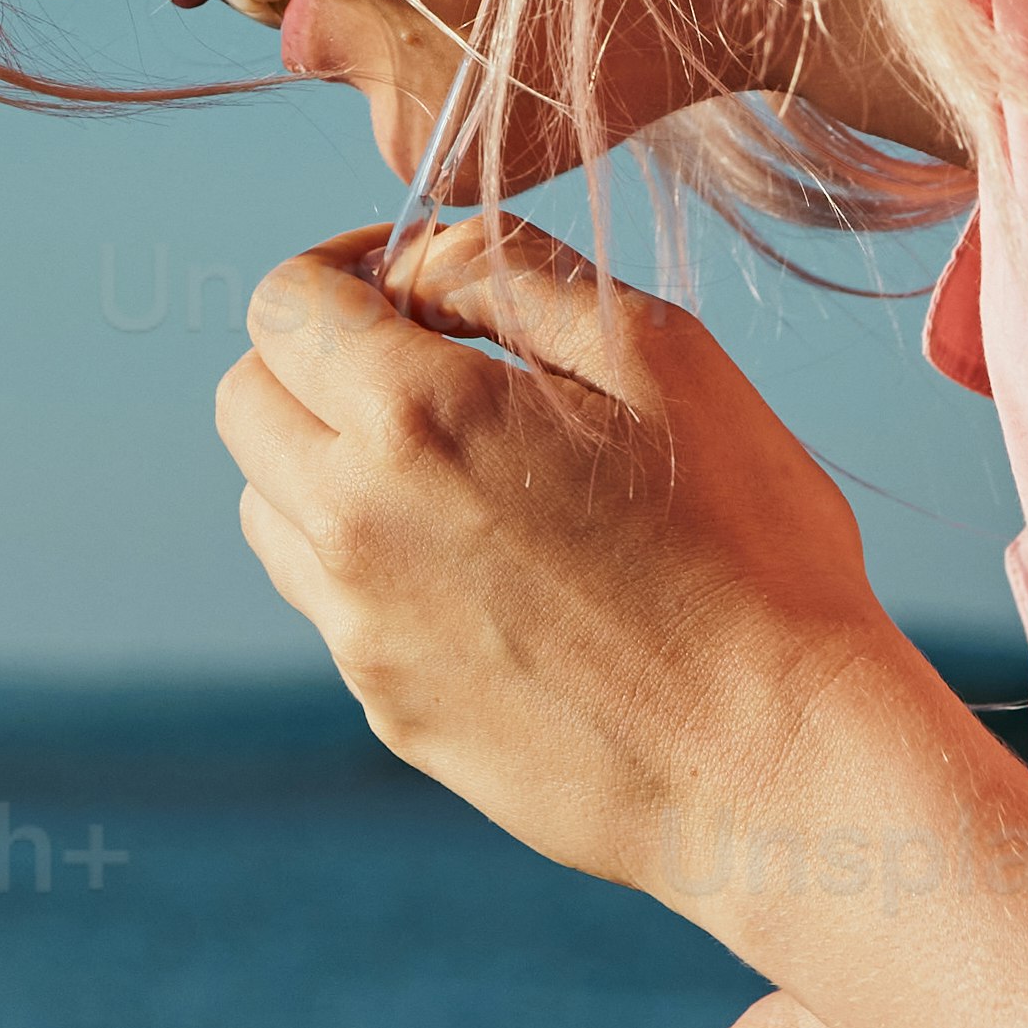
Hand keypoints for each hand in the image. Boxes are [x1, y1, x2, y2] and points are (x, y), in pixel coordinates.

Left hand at [211, 210, 909, 897]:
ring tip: (462, 469)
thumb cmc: (747, 548)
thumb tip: (417, 259)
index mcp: (416, 420)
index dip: (344, 268)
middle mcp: (357, 529)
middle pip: (246, 404)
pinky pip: (332, 605)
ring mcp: (363, 637)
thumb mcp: (659, 355)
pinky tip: (495, 570)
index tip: (418, 284)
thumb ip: (513, 270)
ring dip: (329, 462)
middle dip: (316, 360)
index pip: (282, 306)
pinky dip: (374, 561)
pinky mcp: (392, 714)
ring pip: (271, 508)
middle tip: (430, 362)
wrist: (781, 767)